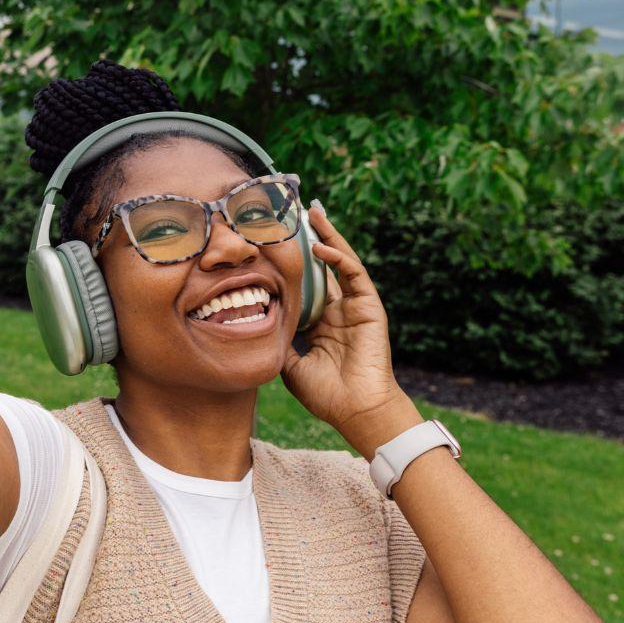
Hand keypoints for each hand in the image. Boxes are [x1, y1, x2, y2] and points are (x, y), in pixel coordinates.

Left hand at [280, 205, 410, 439]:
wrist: (356, 410)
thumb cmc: (326, 394)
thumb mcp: (289, 363)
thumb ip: (278, 339)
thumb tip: (254, 321)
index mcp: (321, 323)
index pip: (306, 283)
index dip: (293, 263)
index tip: (275, 242)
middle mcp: (339, 310)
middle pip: (323, 265)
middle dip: (311, 239)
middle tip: (295, 212)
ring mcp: (355, 306)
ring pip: (341, 261)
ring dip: (328, 235)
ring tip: (313, 212)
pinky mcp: (370, 306)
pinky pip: (353, 274)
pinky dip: (338, 258)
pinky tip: (321, 246)